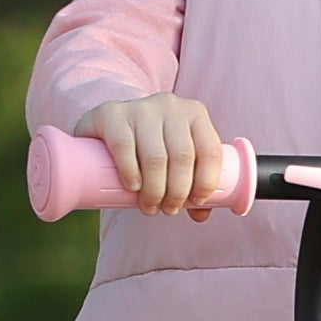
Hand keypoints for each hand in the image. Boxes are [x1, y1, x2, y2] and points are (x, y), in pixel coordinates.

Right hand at [74, 95, 228, 217]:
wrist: (110, 122)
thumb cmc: (150, 145)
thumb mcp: (175, 157)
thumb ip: (191, 182)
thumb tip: (201, 214)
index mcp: (195, 114)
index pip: (210, 150)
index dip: (207, 182)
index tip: (196, 203)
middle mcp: (170, 106)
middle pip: (182, 157)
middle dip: (178, 192)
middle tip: (168, 209)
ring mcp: (141, 108)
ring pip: (155, 157)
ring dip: (154, 190)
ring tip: (150, 207)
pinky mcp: (112, 114)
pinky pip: (124, 146)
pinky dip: (131, 172)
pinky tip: (133, 187)